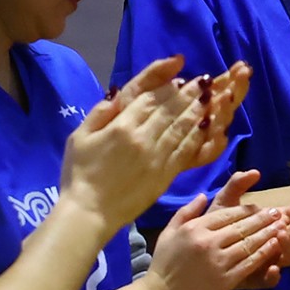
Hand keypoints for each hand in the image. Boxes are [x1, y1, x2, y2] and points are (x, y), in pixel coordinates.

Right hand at [61, 57, 248, 227]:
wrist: (90, 212)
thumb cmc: (79, 174)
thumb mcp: (79, 137)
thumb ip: (99, 113)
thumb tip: (117, 93)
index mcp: (121, 126)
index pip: (150, 98)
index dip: (167, 86)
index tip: (179, 78)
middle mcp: (143, 137)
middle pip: (170, 109)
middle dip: (188, 93)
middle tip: (203, 81)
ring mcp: (157, 156)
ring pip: (181, 126)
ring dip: (197, 110)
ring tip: (210, 97)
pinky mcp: (166, 174)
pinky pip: (185, 150)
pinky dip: (197, 135)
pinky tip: (206, 126)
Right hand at [147, 171, 289, 289]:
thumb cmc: (164, 265)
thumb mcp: (169, 232)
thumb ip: (186, 212)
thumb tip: (202, 195)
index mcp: (195, 228)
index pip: (227, 214)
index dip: (246, 210)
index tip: (260, 207)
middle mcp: (207, 242)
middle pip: (242, 227)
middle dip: (263, 218)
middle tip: (278, 212)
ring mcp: (218, 261)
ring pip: (249, 243)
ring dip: (268, 233)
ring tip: (282, 226)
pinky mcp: (225, 280)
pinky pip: (249, 263)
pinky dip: (264, 253)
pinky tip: (275, 247)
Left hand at [200, 171, 289, 283]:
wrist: (193, 255)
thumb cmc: (213, 226)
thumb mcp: (224, 203)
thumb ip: (236, 186)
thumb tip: (255, 172)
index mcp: (274, 222)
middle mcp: (277, 240)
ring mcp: (269, 260)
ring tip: (280, 235)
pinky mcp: (256, 278)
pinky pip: (272, 281)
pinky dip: (274, 276)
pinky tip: (271, 268)